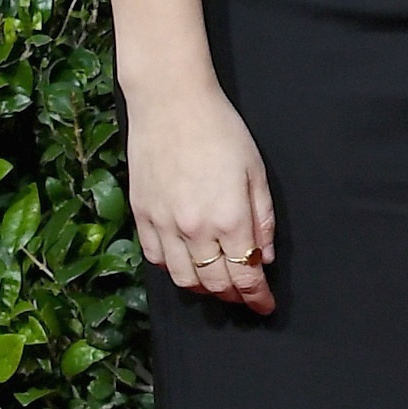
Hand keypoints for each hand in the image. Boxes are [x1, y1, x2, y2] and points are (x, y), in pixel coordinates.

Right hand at [124, 80, 276, 312]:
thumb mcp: (255, 172)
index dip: (257, 297)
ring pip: (183, 279)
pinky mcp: (142, 215)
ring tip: (218, 285)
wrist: (171, 102)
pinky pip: (157, 259)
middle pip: (215, 283)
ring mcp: (163, 224)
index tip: (265, 306)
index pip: (245, 275)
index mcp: (229, 218)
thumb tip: (265, 256)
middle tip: (245, 296)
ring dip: (204, 289)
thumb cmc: (219, 129)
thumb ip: (263, 220)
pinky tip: (186, 265)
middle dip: (234, 296)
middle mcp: (194, 229)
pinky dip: (174, 270)